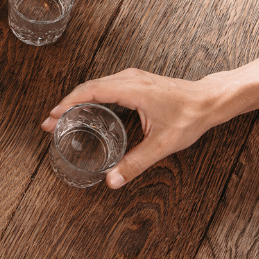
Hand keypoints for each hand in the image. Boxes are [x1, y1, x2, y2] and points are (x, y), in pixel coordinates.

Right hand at [41, 68, 223, 187]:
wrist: (209, 100)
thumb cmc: (191, 116)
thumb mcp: (162, 144)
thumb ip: (136, 163)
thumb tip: (112, 180)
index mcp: (133, 88)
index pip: (91, 91)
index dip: (67, 103)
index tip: (51, 116)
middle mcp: (130, 78)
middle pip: (89, 87)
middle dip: (66, 104)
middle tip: (49, 123)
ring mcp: (134, 78)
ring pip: (97, 85)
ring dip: (77, 100)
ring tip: (62, 118)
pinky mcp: (137, 82)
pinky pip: (107, 86)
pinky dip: (91, 97)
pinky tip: (86, 111)